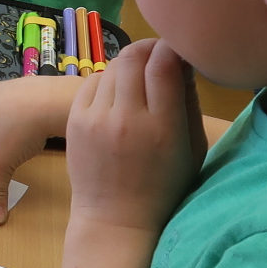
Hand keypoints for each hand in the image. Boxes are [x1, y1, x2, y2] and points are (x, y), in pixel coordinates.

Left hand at [64, 41, 207, 234]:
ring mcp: (95, 119)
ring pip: (112, 67)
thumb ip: (189, 102)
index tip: (180, 52)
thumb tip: (183, 59)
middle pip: (134, 57)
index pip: (163, 63)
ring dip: (129, 65)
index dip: (172, 47)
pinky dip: (107, 80)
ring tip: (140, 81)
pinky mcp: (74, 120)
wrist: (116, 219)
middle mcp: (125, 118)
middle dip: (150, 48)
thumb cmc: (165, 186)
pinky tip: (117, 96)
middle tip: (160, 56)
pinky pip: (92, 81)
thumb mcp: (192, 148)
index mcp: (162, 126)